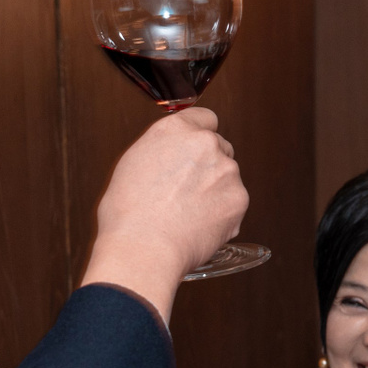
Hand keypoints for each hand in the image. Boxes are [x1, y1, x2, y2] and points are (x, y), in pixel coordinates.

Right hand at [83, 109, 248, 323]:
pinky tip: (198, 227)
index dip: (200, 136)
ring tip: (187, 215)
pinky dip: (223, 215)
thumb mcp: (134, 164)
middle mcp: (205, 143)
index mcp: (175, 129)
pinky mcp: (239, 199)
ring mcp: (226, 170)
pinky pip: (234, 204)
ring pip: (228, 177)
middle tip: (187, 191)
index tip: (197, 150)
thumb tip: (174, 159)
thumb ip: (162, 151)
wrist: (144, 248)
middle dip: (209, 166)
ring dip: (216, 191)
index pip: (205, 118)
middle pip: (219, 148)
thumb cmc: (128, 214)